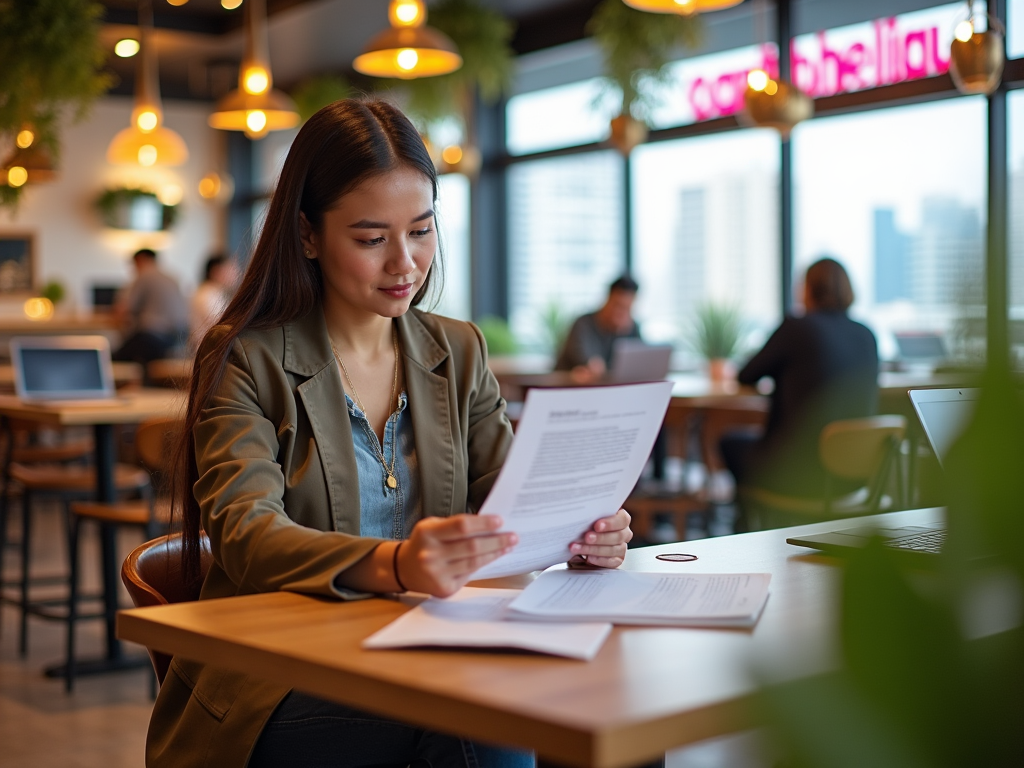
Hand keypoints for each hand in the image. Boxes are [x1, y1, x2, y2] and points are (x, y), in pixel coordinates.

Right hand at [396, 514, 517, 596]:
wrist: (405, 568)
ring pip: (474, 562)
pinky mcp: (444, 588)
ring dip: (494, 553)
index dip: (483, 523)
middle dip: (496, 541)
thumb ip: (456, 526)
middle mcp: (430, 555)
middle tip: (513, 536)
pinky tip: (493, 558)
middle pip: (471, 546)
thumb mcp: (433, 527)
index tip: (500, 521)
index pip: (461, 526)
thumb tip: (489, 526)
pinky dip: (483, 564)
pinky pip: (470, 574)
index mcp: (427, 533)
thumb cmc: (425, 543)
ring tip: (508, 546)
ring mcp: (437, 574)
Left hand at [568, 508, 631, 568]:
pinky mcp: (617, 560)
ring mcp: (621, 547)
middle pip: (618, 536)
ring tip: (578, 548)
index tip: (597, 526)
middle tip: (587, 537)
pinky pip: (611, 562)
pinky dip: (599, 560)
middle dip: (600, 538)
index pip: (622, 519)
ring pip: (613, 550)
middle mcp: (624, 533)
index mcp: (621, 519)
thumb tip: (581, 514)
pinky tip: (588, 557)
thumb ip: (591, 515)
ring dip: (594, 549)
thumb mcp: (590, 517)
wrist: (584, 539)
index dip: (610, 523)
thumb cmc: (589, 525)